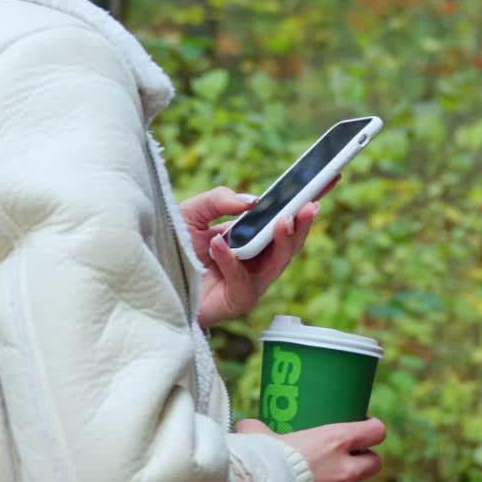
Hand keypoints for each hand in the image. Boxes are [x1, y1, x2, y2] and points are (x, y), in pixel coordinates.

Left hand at [179, 181, 337, 330]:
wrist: (154, 280)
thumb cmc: (173, 248)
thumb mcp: (192, 213)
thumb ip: (218, 200)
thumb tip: (251, 201)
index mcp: (251, 236)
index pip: (284, 217)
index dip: (306, 200)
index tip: (327, 180)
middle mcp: (256, 260)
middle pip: (290, 243)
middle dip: (303, 223)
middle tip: (311, 204)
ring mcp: (251, 282)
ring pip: (277, 263)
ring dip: (282, 241)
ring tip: (284, 220)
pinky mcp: (238, 301)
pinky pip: (242, 280)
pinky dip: (231, 260)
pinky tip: (218, 244)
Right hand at [234, 416, 384, 481]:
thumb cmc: (260, 457)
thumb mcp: (257, 434)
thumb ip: (257, 428)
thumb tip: (247, 426)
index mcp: (335, 440)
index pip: (375, 431)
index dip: (370, 428)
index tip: (359, 428)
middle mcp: (345, 470)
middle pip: (375, 464)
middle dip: (364, 462)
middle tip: (345, 461)